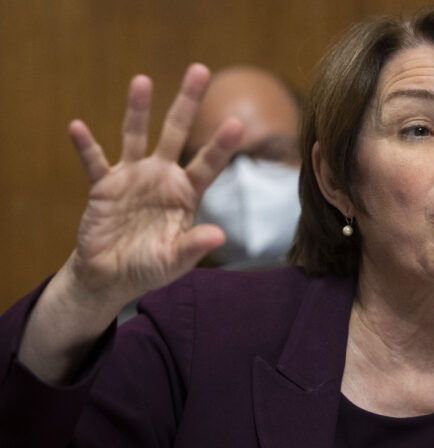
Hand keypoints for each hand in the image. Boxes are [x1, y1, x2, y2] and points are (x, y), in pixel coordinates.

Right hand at [66, 64, 241, 307]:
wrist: (112, 275)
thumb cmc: (151, 267)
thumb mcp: (175, 261)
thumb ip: (194, 246)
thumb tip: (219, 236)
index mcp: (186, 193)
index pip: (208, 164)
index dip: (220, 145)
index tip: (238, 124)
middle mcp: (162, 177)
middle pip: (177, 133)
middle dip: (187, 103)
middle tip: (200, 69)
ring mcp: (133, 178)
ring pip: (136, 136)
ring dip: (138, 110)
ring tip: (143, 81)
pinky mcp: (104, 187)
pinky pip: (94, 162)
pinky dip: (86, 146)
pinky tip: (78, 127)